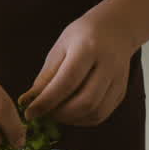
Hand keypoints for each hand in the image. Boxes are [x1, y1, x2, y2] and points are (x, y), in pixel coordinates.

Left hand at [23, 5, 137, 126]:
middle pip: (85, 101)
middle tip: (43, 114)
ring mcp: (118, 80)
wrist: (115, 29)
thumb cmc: (81, 37)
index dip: (47, 101)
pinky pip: (101, 115)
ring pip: (95, 112)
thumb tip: (27, 102)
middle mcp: (108, 65)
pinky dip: (82, 120)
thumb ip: (45, 77)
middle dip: (60, 114)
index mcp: (88, 48)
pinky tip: (70, 113)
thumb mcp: (59, 49)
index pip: (67, 81)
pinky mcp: (121, 91)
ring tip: (55, 113)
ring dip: (70, 119)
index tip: (29, 113)